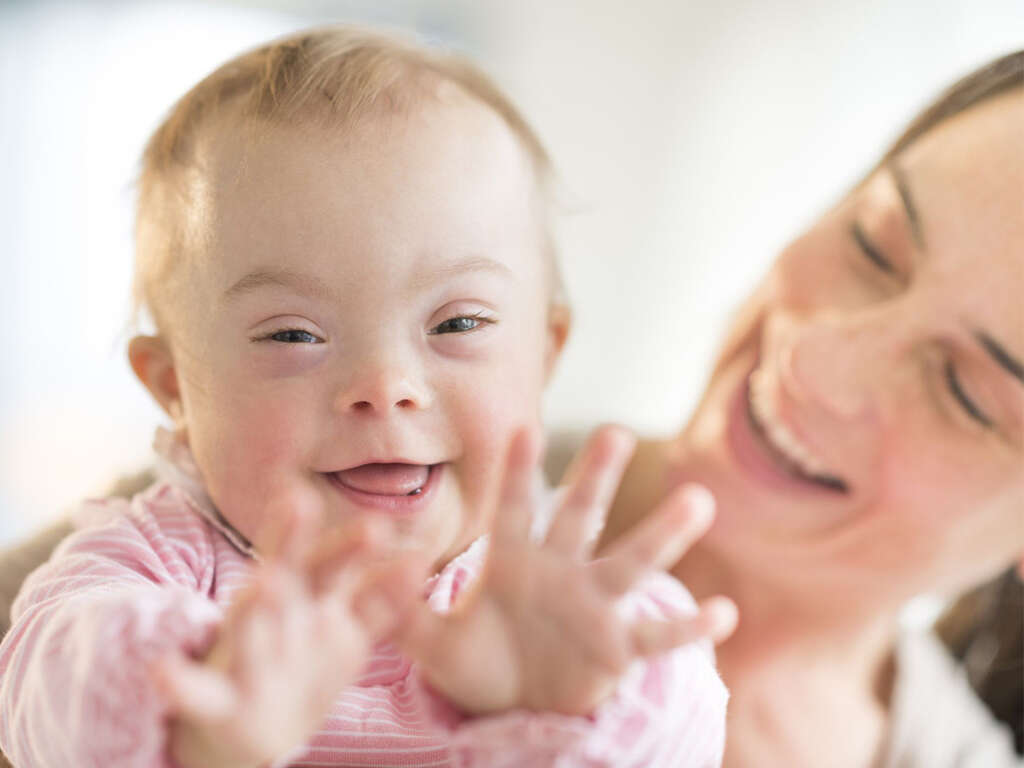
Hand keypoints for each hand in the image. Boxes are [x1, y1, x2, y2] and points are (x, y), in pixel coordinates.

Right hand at [155, 508, 425, 767]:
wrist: (254, 729)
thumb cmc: (303, 663)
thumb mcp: (344, 631)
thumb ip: (379, 598)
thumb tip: (420, 559)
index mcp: (305, 596)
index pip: (327, 560)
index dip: (348, 541)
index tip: (375, 519)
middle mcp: (273, 613)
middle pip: (287, 571)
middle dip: (294, 539)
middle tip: (303, 502)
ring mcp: (244, 652)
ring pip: (249, 624)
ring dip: (254, 603)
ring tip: (263, 583)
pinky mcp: (218, 700)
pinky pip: (197, 692)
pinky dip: (179, 682)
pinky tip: (160, 672)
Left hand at [396, 425, 736, 715]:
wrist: (512, 705)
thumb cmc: (475, 663)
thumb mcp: (433, 645)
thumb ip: (403, 614)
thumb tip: (376, 577)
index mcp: (512, 563)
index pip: (513, 509)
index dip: (518, 472)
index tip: (525, 427)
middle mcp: (558, 572)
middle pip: (579, 517)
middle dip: (595, 478)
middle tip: (616, 432)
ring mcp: (592, 606)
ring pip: (629, 563)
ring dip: (662, 534)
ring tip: (698, 500)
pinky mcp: (615, 648)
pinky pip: (656, 635)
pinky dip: (689, 627)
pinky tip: (724, 613)